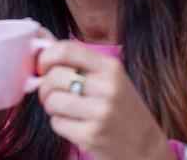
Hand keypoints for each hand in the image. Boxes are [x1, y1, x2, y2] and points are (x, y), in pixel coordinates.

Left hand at [37, 41, 173, 159]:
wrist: (146, 147)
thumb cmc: (121, 107)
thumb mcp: (108, 77)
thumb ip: (77, 59)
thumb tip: (41, 40)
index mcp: (110, 67)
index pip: (66, 50)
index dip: (46, 56)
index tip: (43, 66)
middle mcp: (107, 87)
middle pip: (54, 76)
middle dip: (45, 86)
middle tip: (53, 93)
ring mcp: (99, 113)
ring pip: (52, 101)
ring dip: (51, 106)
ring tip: (65, 110)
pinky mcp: (90, 136)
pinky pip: (56, 123)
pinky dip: (59, 124)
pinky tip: (75, 124)